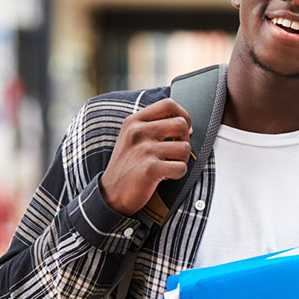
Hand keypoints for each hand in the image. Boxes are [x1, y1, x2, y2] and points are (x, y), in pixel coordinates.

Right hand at [99, 98, 191, 215]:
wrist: (110, 194)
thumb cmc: (128, 165)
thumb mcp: (133, 138)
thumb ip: (155, 126)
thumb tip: (188, 126)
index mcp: (134, 121)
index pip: (168, 104)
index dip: (183, 115)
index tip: (182, 129)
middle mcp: (138, 132)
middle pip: (181, 124)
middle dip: (185, 139)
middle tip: (175, 152)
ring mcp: (144, 150)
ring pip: (185, 147)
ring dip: (182, 160)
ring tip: (168, 165)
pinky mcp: (150, 169)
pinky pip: (181, 167)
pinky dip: (178, 174)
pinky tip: (165, 176)